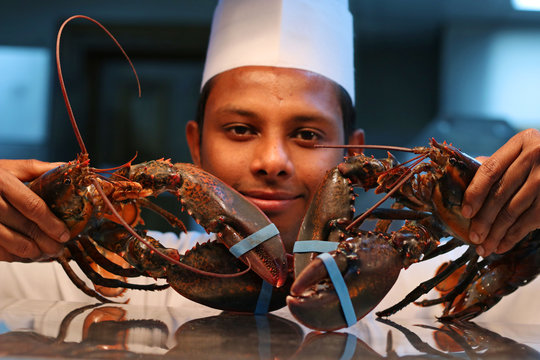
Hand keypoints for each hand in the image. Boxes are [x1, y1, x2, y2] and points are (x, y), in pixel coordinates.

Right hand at [0, 159, 69, 261]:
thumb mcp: (9, 168)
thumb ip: (38, 169)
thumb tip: (68, 168)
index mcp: (2, 182)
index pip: (32, 206)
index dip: (51, 223)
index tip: (64, 233)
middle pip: (26, 228)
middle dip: (48, 242)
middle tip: (60, 247)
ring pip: (13, 245)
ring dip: (35, 253)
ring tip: (47, 253)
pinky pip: (0, 253)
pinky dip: (17, 257)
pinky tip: (28, 255)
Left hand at [461, 128, 539, 255]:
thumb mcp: (524, 154)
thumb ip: (499, 164)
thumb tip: (465, 178)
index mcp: (522, 142)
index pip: (490, 170)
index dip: (474, 193)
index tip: (465, 212)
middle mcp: (536, 156)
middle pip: (500, 193)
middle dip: (483, 219)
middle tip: (473, 237)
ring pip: (513, 211)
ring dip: (495, 233)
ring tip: (484, 247)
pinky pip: (528, 222)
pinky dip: (512, 237)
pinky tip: (501, 246)